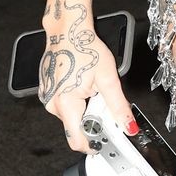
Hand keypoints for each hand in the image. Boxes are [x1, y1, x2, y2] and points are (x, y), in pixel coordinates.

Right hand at [39, 21, 134, 153]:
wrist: (67, 31)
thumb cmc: (85, 48)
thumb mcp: (108, 78)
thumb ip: (118, 106)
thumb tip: (129, 126)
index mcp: (66, 104)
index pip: (77, 140)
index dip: (93, 144)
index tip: (105, 140)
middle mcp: (52, 104)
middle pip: (76, 127)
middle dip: (92, 119)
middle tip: (99, 97)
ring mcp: (47, 97)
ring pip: (70, 115)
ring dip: (84, 108)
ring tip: (89, 86)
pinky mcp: (46, 90)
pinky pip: (63, 104)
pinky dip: (75, 99)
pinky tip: (80, 82)